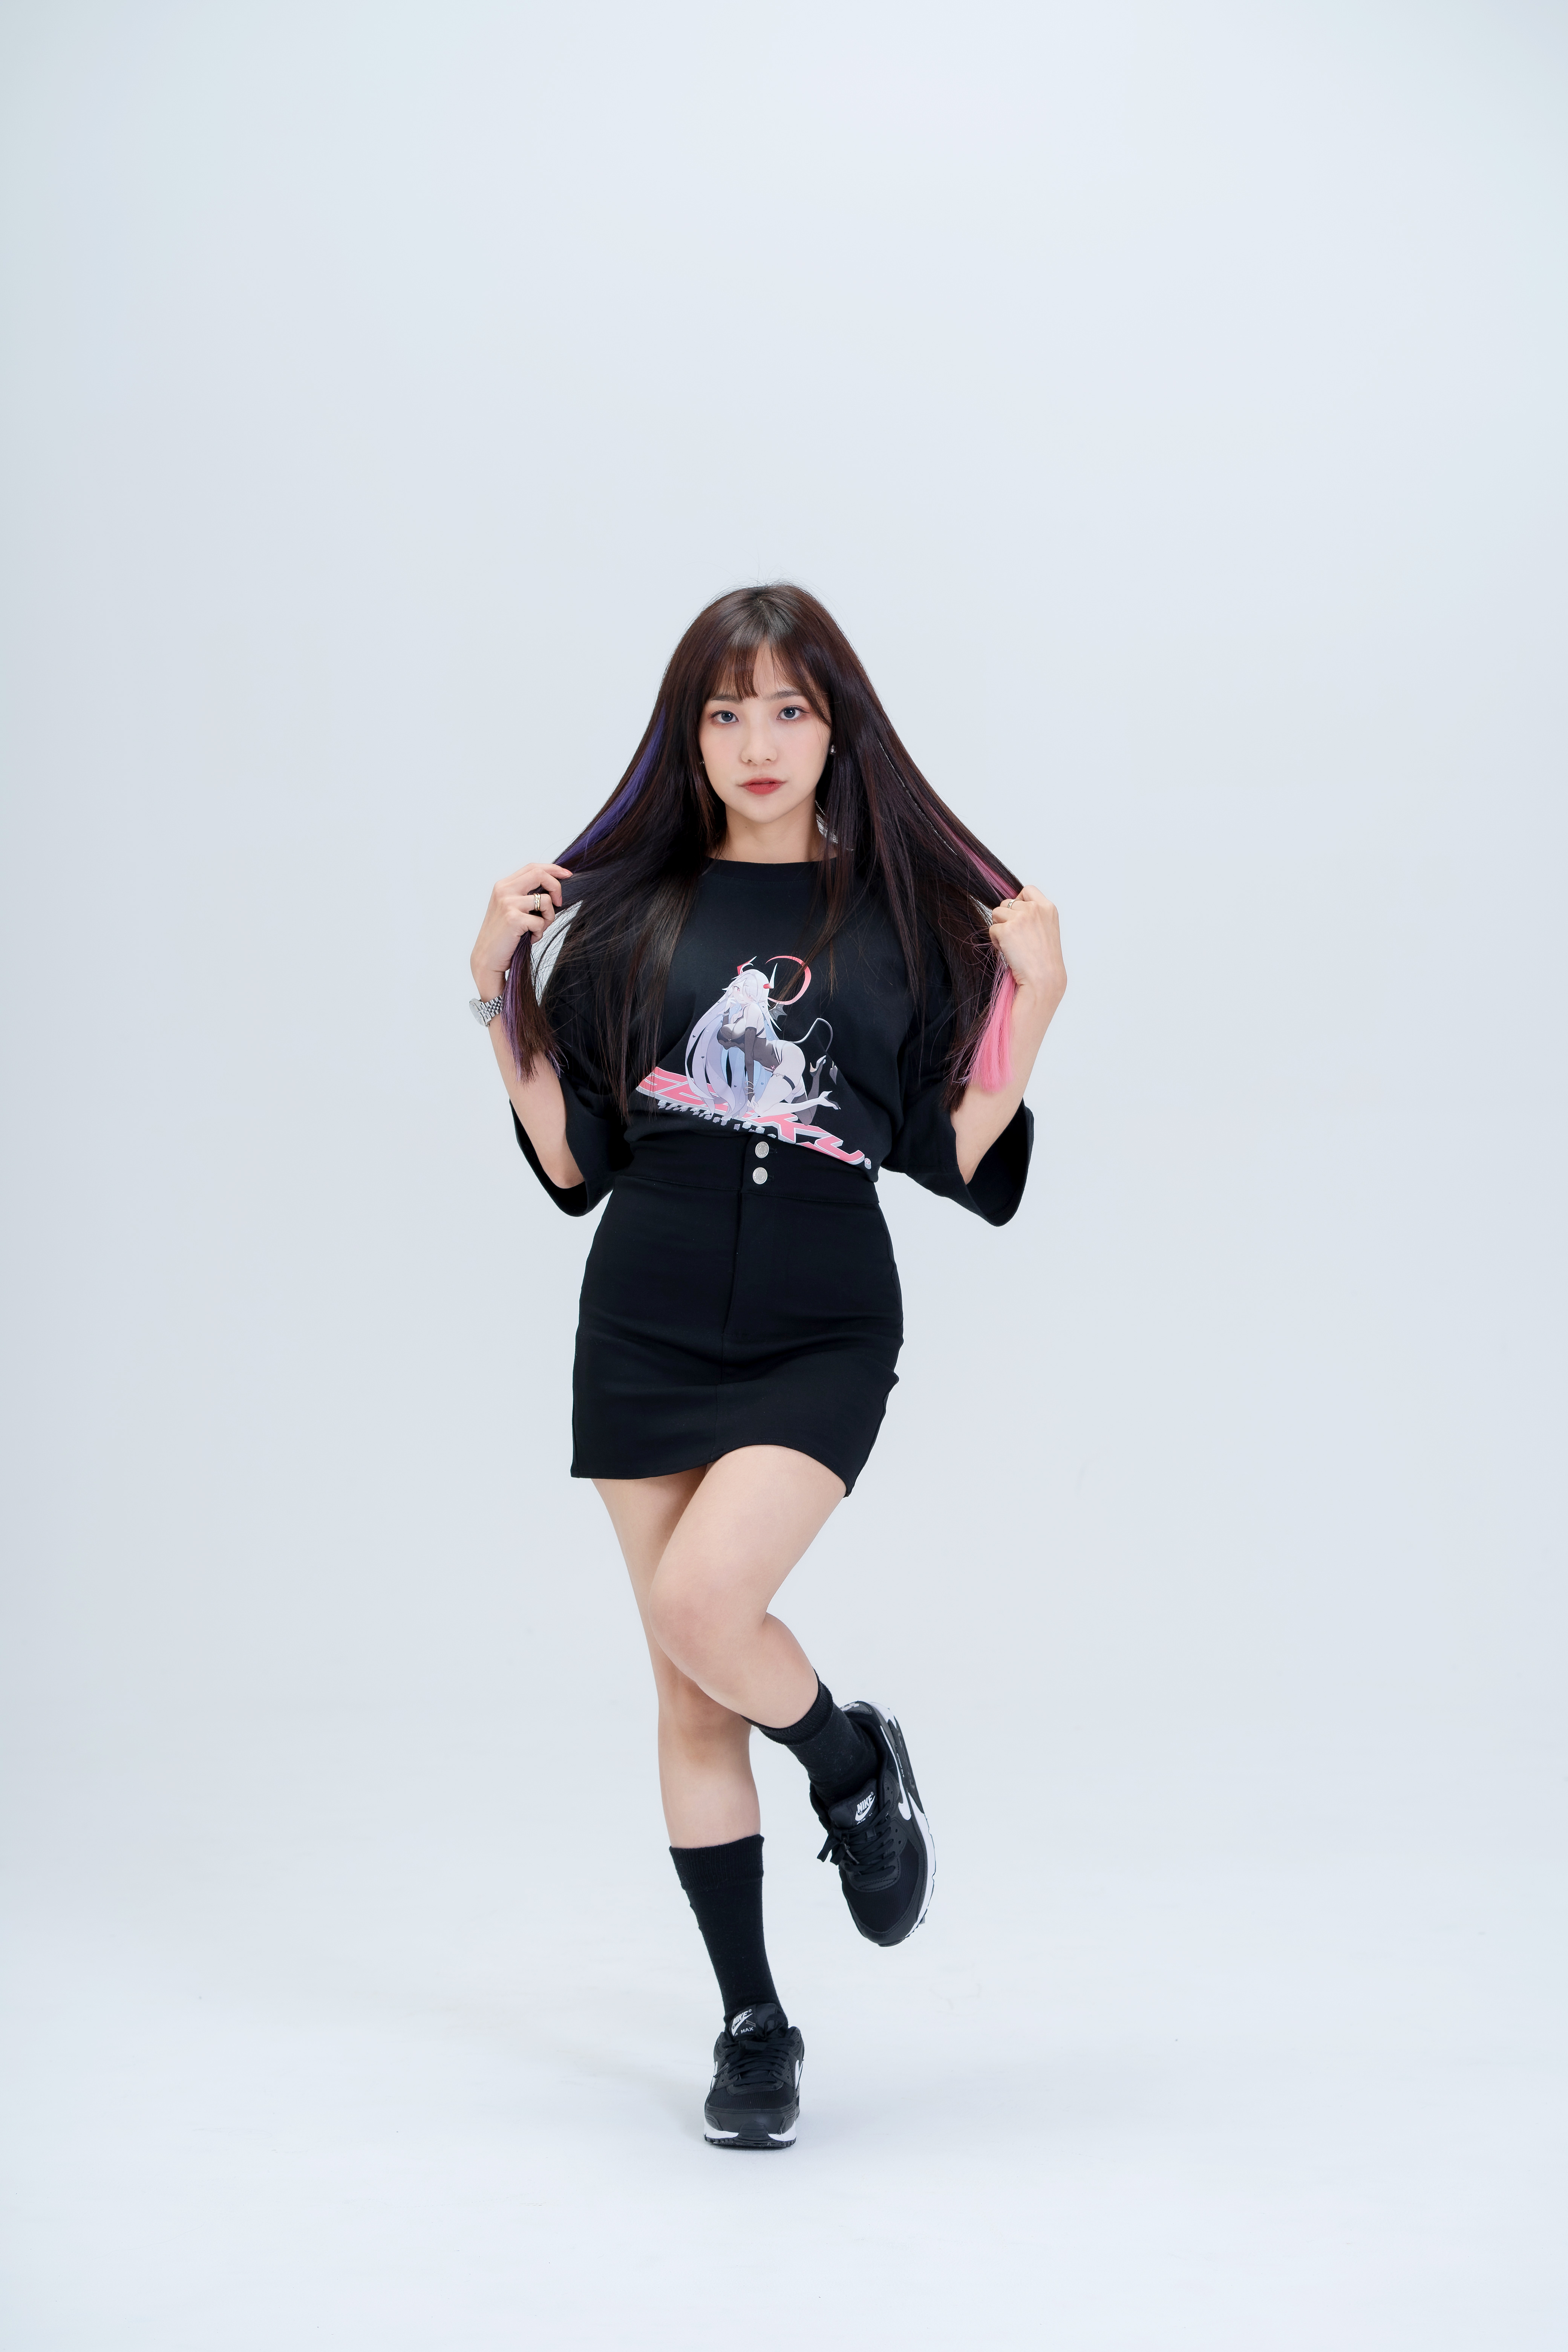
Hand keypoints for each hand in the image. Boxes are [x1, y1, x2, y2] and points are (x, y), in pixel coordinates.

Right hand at [470, 862, 572, 994]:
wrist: (487, 958)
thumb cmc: (503, 936)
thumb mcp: (511, 909)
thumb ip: (526, 896)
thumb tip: (553, 889)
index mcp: (504, 885)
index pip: (533, 867)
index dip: (553, 869)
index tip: (567, 875)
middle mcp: (504, 890)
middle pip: (540, 874)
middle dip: (556, 887)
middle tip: (559, 903)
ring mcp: (508, 903)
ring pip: (546, 901)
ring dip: (548, 918)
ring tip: (537, 929)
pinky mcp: (513, 918)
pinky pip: (540, 922)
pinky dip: (539, 933)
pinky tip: (529, 939)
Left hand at [987, 885, 1065, 1014]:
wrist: (1043, 979)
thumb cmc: (1045, 960)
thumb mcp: (1047, 930)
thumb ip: (1034, 916)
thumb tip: (1012, 908)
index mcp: (1048, 908)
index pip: (1027, 890)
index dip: (1018, 901)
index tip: (1019, 916)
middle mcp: (1034, 909)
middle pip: (1007, 903)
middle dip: (1006, 918)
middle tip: (1016, 938)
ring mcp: (1020, 918)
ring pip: (996, 914)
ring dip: (999, 928)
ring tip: (1012, 945)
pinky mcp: (1006, 929)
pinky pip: (992, 929)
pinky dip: (996, 941)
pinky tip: (1009, 952)